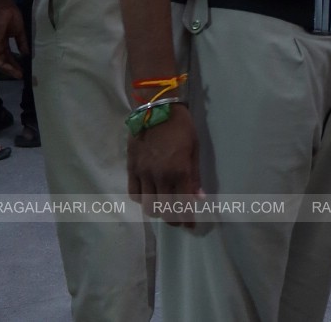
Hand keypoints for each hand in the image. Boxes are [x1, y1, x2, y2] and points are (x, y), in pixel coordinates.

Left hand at [0, 0, 27, 78]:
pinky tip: (11, 69)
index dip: (14, 65)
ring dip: (8, 70)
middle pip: (3, 62)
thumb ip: (21, 43)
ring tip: (17, 74)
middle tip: (21, 76)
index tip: (23, 70)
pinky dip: (3, 65)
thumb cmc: (11, 15)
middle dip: (12, 70)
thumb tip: (26, 54)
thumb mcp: (19, 32)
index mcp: (2, 43)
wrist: (4, 6)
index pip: (7, 57)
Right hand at [128, 104, 203, 227]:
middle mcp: (160, 177)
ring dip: (158, 212)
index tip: (191, 224)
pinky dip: (142, 200)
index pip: (183, 206)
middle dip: (174, 220)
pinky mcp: (131, 168)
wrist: (156, 106)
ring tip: (164, 208)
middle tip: (179, 218)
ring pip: (148, 207)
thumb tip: (199, 198)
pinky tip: (149, 196)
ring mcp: (144, 174)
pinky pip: (134, 194)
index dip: (188, 219)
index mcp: (179, 171)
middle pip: (165, 211)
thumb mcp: (194, 148)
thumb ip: (194, 175)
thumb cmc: (181, 125)